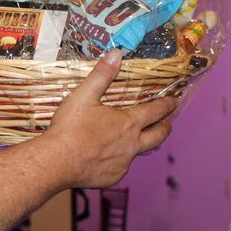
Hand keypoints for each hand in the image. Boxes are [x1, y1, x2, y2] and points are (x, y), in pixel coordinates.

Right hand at [46, 49, 174, 187]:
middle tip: (167, 123)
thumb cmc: (70, 127)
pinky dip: (117, 160)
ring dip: (140, 145)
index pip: (155, 111)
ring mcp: (123, 163)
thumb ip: (102, 74)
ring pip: (138, 153)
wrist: (56, 161)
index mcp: (127, 123)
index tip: (173, 101)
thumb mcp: (84, 95)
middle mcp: (131, 145)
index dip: (166, 105)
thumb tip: (117, 54)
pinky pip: (120, 167)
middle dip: (165, 127)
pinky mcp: (112, 177)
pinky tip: (106, 157)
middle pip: (158, 136)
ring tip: (135, 140)